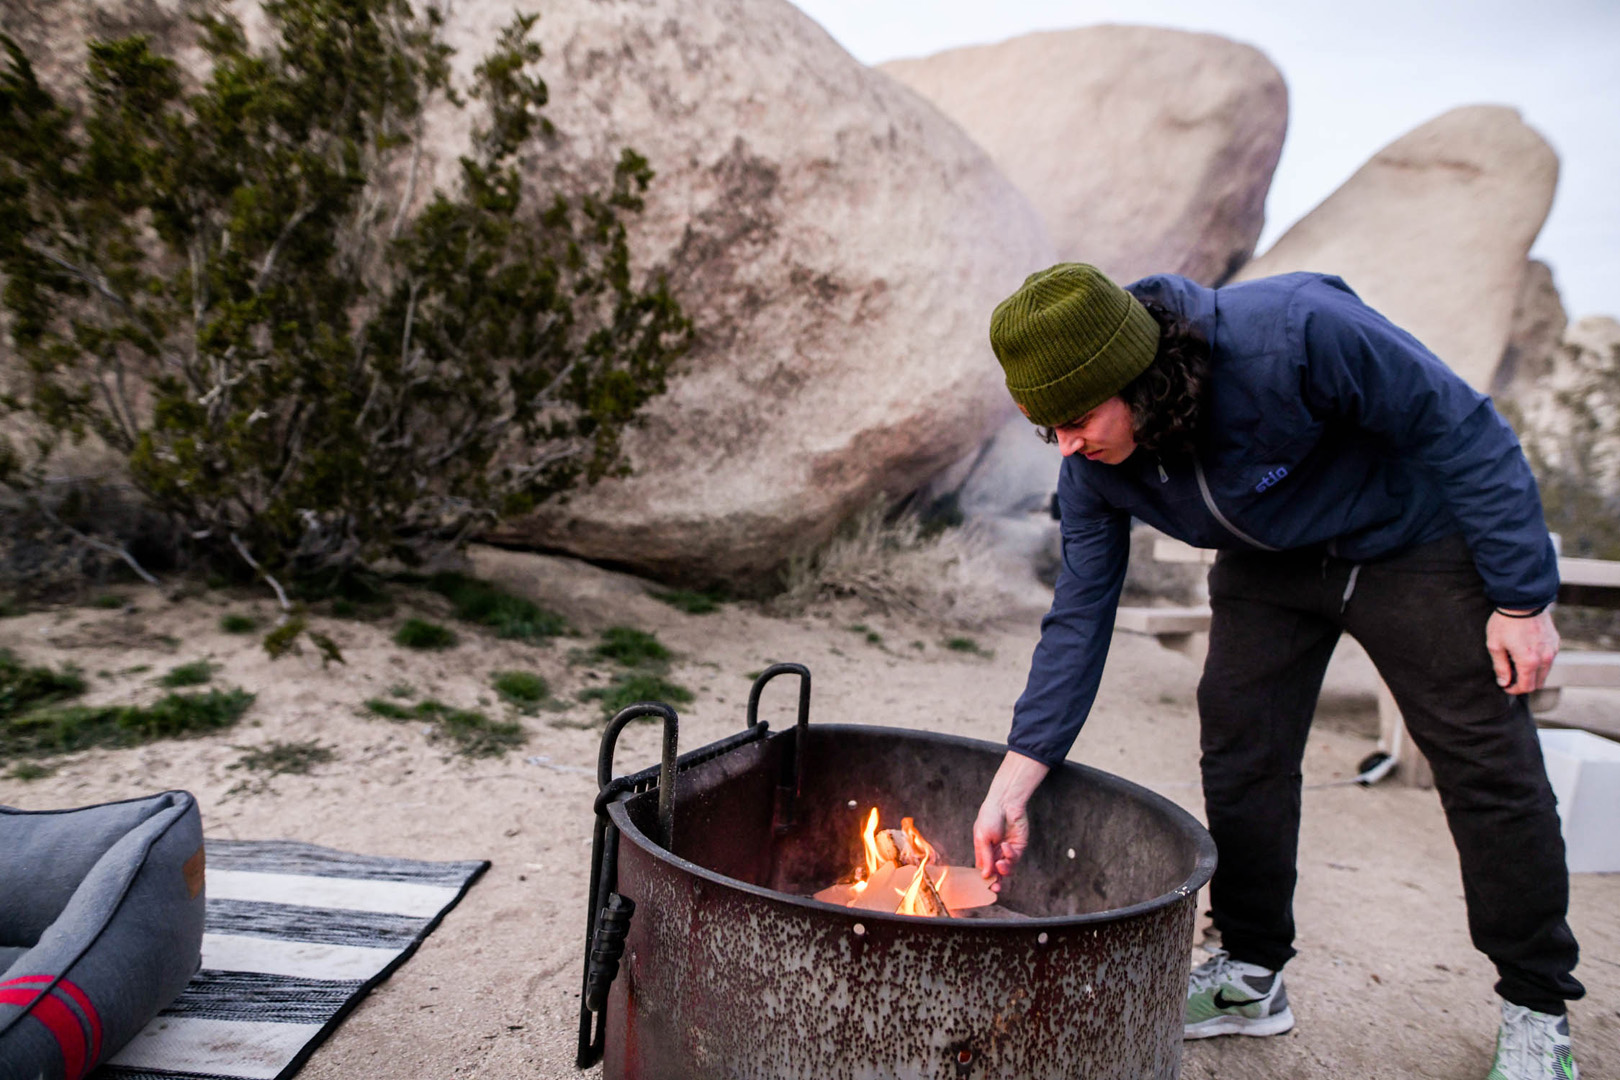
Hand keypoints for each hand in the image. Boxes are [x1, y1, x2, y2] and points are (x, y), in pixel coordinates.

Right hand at [973, 751, 1048, 892]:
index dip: (985, 880)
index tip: (985, 888)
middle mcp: (995, 853)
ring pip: (1007, 868)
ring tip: (1000, 864)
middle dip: (996, 882)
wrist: (1005, 803)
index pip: (984, 870)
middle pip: (996, 873)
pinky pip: (1015, 858)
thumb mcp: (982, 838)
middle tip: (995, 888)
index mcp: (983, 851)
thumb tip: (985, 875)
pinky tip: (1006, 845)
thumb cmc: (989, 817)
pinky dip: (1010, 854)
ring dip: (1003, 869)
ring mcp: (1007, 851)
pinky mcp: (1019, 847)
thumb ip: (985, 857)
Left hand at [1486, 609, 1558, 694]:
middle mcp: (1545, 658)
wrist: (1523, 601)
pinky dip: (1540, 662)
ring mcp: (1552, 650)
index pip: (1526, 687)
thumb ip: (1500, 667)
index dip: (1514, 690)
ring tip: (1517, 663)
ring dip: (1533, 673)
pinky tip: (1527, 652)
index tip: (1505, 686)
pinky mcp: (1555, 642)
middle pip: (1538, 683)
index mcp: (1529, 662)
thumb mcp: (1495, 645)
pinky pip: (1549, 659)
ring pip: (1545, 671)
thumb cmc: (1505, 623)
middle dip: (1525, 684)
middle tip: (1511, 677)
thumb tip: (1504, 682)